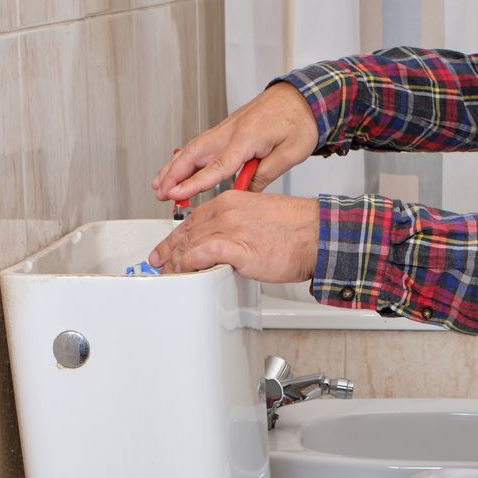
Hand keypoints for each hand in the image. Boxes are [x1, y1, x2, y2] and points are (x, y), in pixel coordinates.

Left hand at [149, 191, 318, 281]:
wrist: (317, 235)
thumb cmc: (296, 231)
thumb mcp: (259, 218)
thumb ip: (237, 226)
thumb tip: (224, 243)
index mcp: (231, 201)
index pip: (192, 219)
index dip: (175, 237)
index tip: (167, 248)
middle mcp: (226, 211)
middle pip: (186, 232)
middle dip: (169, 251)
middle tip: (160, 265)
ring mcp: (230, 228)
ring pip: (190, 244)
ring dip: (176, 264)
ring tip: (171, 277)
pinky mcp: (236, 247)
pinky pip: (201, 255)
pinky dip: (189, 266)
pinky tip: (186, 274)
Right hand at [153, 83, 317, 201]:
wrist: (303, 96)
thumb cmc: (300, 121)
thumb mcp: (290, 154)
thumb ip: (264, 175)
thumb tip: (244, 194)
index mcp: (246, 138)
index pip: (216, 166)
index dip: (194, 184)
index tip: (177, 195)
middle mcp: (231, 131)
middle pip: (195, 155)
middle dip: (173, 175)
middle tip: (160, 193)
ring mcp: (227, 128)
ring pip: (193, 149)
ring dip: (174, 166)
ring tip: (159, 184)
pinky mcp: (228, 129)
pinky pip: (201, 145)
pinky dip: (186, 157)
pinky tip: (178, 166)